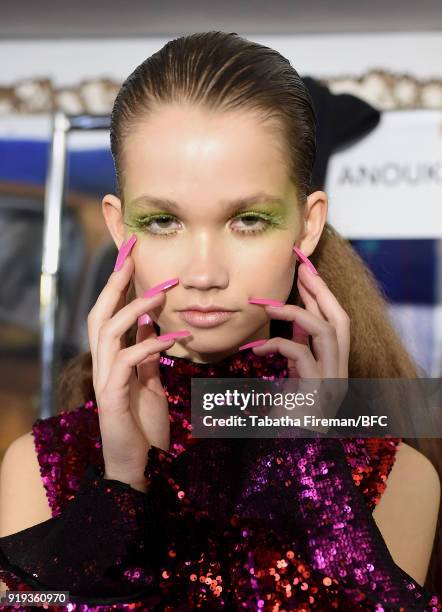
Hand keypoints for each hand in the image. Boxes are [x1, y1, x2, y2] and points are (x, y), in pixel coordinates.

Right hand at [87, 254, 187, 488]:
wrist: (141, 467)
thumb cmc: (143, 425)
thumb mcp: (149, 382)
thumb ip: (147, 354)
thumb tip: (151, 324)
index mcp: (111, 361)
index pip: (109, 315)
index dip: (117, 286)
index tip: (129, 258)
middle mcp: (102, 367)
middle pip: (99, 315)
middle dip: (115, 284)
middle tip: (132, 258)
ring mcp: (104, 381)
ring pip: (108, 332)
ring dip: (135, 308)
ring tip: (162, 292)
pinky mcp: (111, 398)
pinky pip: (126, 361)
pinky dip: (149, 344)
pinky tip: (172, 337)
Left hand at [250, 263, 349, 428]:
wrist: (288, 456)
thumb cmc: (287, 420)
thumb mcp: (293, 377)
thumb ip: (296, 350)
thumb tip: (289, 320)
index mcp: (334, 367)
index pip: (335, 323)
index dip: (321, 297)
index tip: (306, 274)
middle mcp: (339, 373)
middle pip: (342, 320)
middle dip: (322, 292)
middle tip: (303, 270)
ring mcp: (332, 383)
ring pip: (328, 332)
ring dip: (298, 313)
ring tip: (270, 307)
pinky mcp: (317, 392)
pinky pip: (301, 355)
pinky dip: (278, 345)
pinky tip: (256, 349)